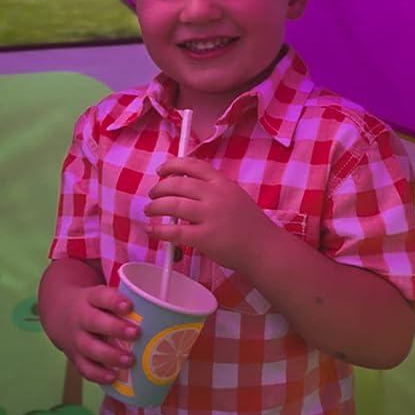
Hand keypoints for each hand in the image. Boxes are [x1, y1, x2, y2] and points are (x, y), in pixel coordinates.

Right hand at [59, 285, 140, 384]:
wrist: (60, 314)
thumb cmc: (94, 305)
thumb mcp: (101, 296)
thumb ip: (123, 302)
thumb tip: (163, 310)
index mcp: (89, 298)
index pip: (100, 296)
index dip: (114, 301)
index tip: (129, 306)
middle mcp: (80, 318)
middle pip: (94, 322)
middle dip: (115, 329)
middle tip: (136, 334)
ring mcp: (76, 339)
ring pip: (89, 348)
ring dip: (110, 355)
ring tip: (129, 361)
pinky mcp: (75, 357)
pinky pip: (85, 368)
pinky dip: (98, 374)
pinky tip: (114, 377)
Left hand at [144, 156, 272, 270]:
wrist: (265, 249)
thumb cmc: (249, 225)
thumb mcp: (234, 197)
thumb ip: (213, 190)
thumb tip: (182, 187)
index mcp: (222, 183)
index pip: (193, 165)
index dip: (173, 165)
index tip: (161, 171)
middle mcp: (215, 195)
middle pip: (178, 184)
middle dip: (159, 188)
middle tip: (152, 195)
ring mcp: (210, 216)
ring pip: (172, 205)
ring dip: (155, 206)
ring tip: (149, 210)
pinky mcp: (205, 238)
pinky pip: (175, 231)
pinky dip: (159, 230)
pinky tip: (152, 230)